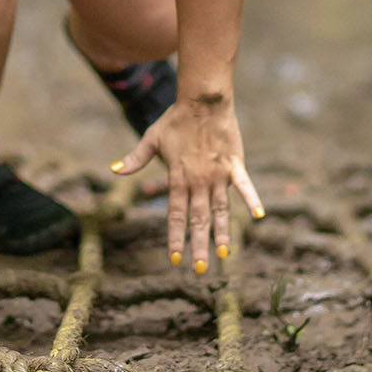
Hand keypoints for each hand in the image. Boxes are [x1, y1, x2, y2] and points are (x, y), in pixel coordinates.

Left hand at [111, 97, 262, 271]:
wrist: (202, 100)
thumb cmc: (175, 119)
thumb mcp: (151, 139)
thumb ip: (135, 159)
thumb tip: (114, 170)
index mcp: (177, 178)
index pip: (175, 215)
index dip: (175, 238)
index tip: (174, 260)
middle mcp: (198, 181)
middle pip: (198, 219)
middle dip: (198, 246)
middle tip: (200, 270)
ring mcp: (217, 174)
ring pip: (220, 210)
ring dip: (222, 234)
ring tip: (225, 255)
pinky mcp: (234, 164)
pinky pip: (244, 186)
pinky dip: (251, 199)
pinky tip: (258, 216)